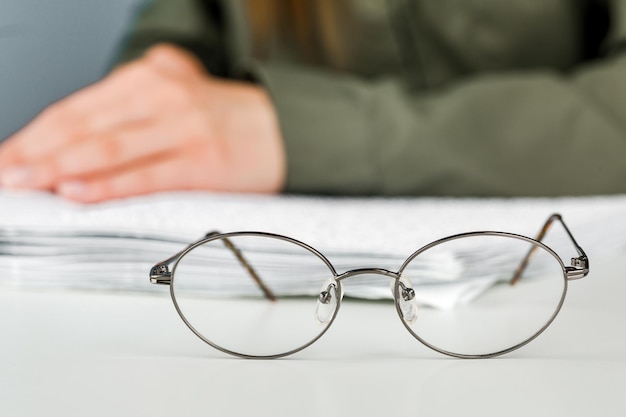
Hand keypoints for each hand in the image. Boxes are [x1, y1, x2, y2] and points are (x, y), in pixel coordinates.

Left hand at [0, 44, 285, 202]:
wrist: (286, 130)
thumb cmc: (226, 119)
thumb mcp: (177, 90)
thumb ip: (133, 100)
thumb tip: (76, 132)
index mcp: (153, 76)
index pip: (79, 106)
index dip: (36, 133)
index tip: (11, 155)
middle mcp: (165, 96)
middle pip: (85, 125)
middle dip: (37, 152)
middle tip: (7, 174)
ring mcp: (185, 128)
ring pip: (108, 148)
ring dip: (59, 168)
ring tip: (28, 184)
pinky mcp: (203, 163)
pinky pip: (146, 176)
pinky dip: (107, 185)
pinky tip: (76, 192)